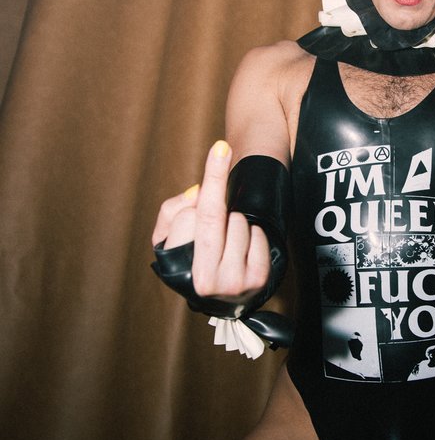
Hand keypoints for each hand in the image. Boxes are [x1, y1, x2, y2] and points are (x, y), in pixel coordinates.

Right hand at [151, 140, 270, 304]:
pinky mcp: (257, 282)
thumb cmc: (192, 253)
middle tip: (222, 162)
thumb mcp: (169, 234)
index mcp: (176, 267)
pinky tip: (244, 247)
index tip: (220, 149)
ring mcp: (232, 285)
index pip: (189, 216)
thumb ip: (172, 211)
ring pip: (239, 225)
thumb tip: (197, 193)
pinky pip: (259, 237)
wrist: (220, 291)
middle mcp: (203, 281)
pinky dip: (254, 235)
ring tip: (228, 238)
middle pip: (215, 219)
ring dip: (235, 223)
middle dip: (219, 191)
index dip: (208, 182)